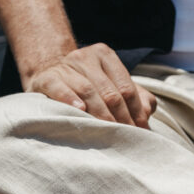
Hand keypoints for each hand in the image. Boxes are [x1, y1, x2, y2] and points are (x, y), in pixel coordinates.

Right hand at [23, 43, 156, 127]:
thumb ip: (135, 96)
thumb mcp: (112, 85)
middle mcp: (86, 57)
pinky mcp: (47, 78)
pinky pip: (60, 88)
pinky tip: (80, 110)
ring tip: (109, 132)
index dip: (135, 111)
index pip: (126, 87)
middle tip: (127, 137)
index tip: (141, 131)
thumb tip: (146, 113)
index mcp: (105, 56)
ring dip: (101, 115)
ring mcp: (66, 66)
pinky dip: (70, 99)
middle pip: (110, 92)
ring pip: (88, 91)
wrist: (50, 76)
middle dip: (121, 118)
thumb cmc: (88, 86)